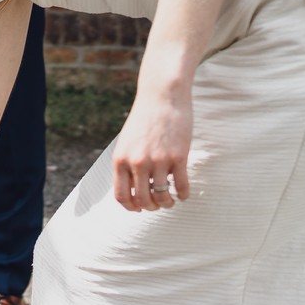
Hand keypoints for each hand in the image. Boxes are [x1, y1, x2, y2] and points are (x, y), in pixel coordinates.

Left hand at [111, 88, 192, 211]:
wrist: (162, 96)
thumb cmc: (145, 119)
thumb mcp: (127, 142)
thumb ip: (127, 163)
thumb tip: (133, 189)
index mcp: (121, 160)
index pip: (121, 196)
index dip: (131, 207)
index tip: (139, 208)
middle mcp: (137, 163)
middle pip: (142, 200)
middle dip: (151, 208)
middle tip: (158, 204)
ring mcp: (158, 161)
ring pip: (162, 197)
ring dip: (167, 203)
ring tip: (171, 200)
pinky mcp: (178, 156)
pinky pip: (181, 186)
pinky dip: (183, 195)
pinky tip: (184, 194)